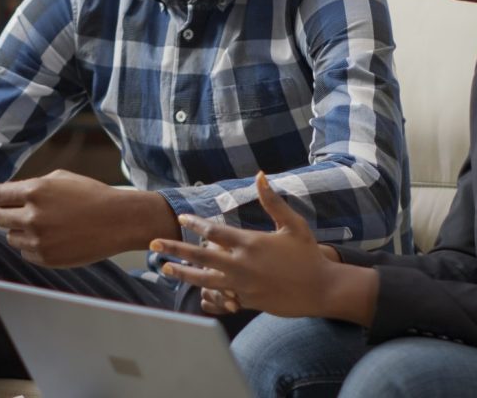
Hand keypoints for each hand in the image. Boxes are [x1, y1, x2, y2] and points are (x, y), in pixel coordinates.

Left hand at [0, 170, 174, 267]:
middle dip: (7, 212)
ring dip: (20, 231)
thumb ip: (32, 184)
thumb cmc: (92, 196)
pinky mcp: (46, 258)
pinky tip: (52, 237)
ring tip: (43, 225)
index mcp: (35, 191)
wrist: (118, 221)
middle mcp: (33, 216)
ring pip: (11, 237)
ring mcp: (39, 239)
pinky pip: (26, 252)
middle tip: (19, 211)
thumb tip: (10, 193)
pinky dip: (33, 246)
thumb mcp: (61, 178)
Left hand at [152, 173, 355, 319]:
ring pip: (204, 280)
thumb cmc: (309, 255)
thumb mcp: (293, 224)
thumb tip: (259, 174)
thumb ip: (272, 201)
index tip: (181, 217)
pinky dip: (206, 294)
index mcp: (250, 243)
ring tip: (165, 269)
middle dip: (174, 249)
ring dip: (182, 274)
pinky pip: (219, 297)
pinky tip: (193, 290)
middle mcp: (242, 265)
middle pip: (200, 256)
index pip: (214, 231)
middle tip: (153, 244)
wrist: (322, 290)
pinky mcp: (246, 302)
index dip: (195, 223)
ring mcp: (242, 286)